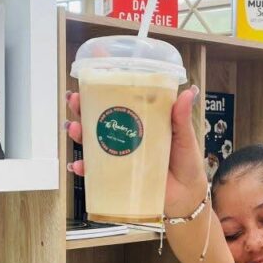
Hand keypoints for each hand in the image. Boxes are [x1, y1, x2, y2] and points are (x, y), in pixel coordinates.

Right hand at [65, 86, 207, 213]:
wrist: (186, 197)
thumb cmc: (186, 163)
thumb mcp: (185, 138)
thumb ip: (181, 119)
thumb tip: (187, 93)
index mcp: (142, 120)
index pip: (121, 96)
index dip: (105, 82)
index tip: (93, 64)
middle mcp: (127, 134)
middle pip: (99, 116)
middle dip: (82, 106)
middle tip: (75, 99)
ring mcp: (120, 155)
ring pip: (92, 140)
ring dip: (78, 133)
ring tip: (75, 129)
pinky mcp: (116, 176)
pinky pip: (95, 171)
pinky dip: (84, 167)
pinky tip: (79, 165)